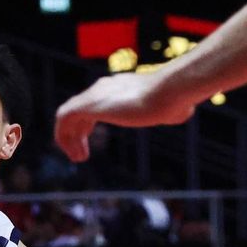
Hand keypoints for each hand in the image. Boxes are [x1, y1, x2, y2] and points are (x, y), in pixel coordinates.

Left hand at [54, 72, 198, 161]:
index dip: (89, 123)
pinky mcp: (89, 104)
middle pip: (79, 108)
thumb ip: (171, 109)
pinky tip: (74, 154)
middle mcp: (104, 87)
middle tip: (81, 154)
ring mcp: (95, 95)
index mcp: (120, 87)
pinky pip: (64, 118)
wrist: (169, 92)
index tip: (90, 141)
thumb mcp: (173, 105)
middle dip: (77, 132)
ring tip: (77, 158)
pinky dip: (63, 136)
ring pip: (68, 115)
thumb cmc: (175, 100)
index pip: (96, 102)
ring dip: (69, 138)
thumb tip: (183, 111)